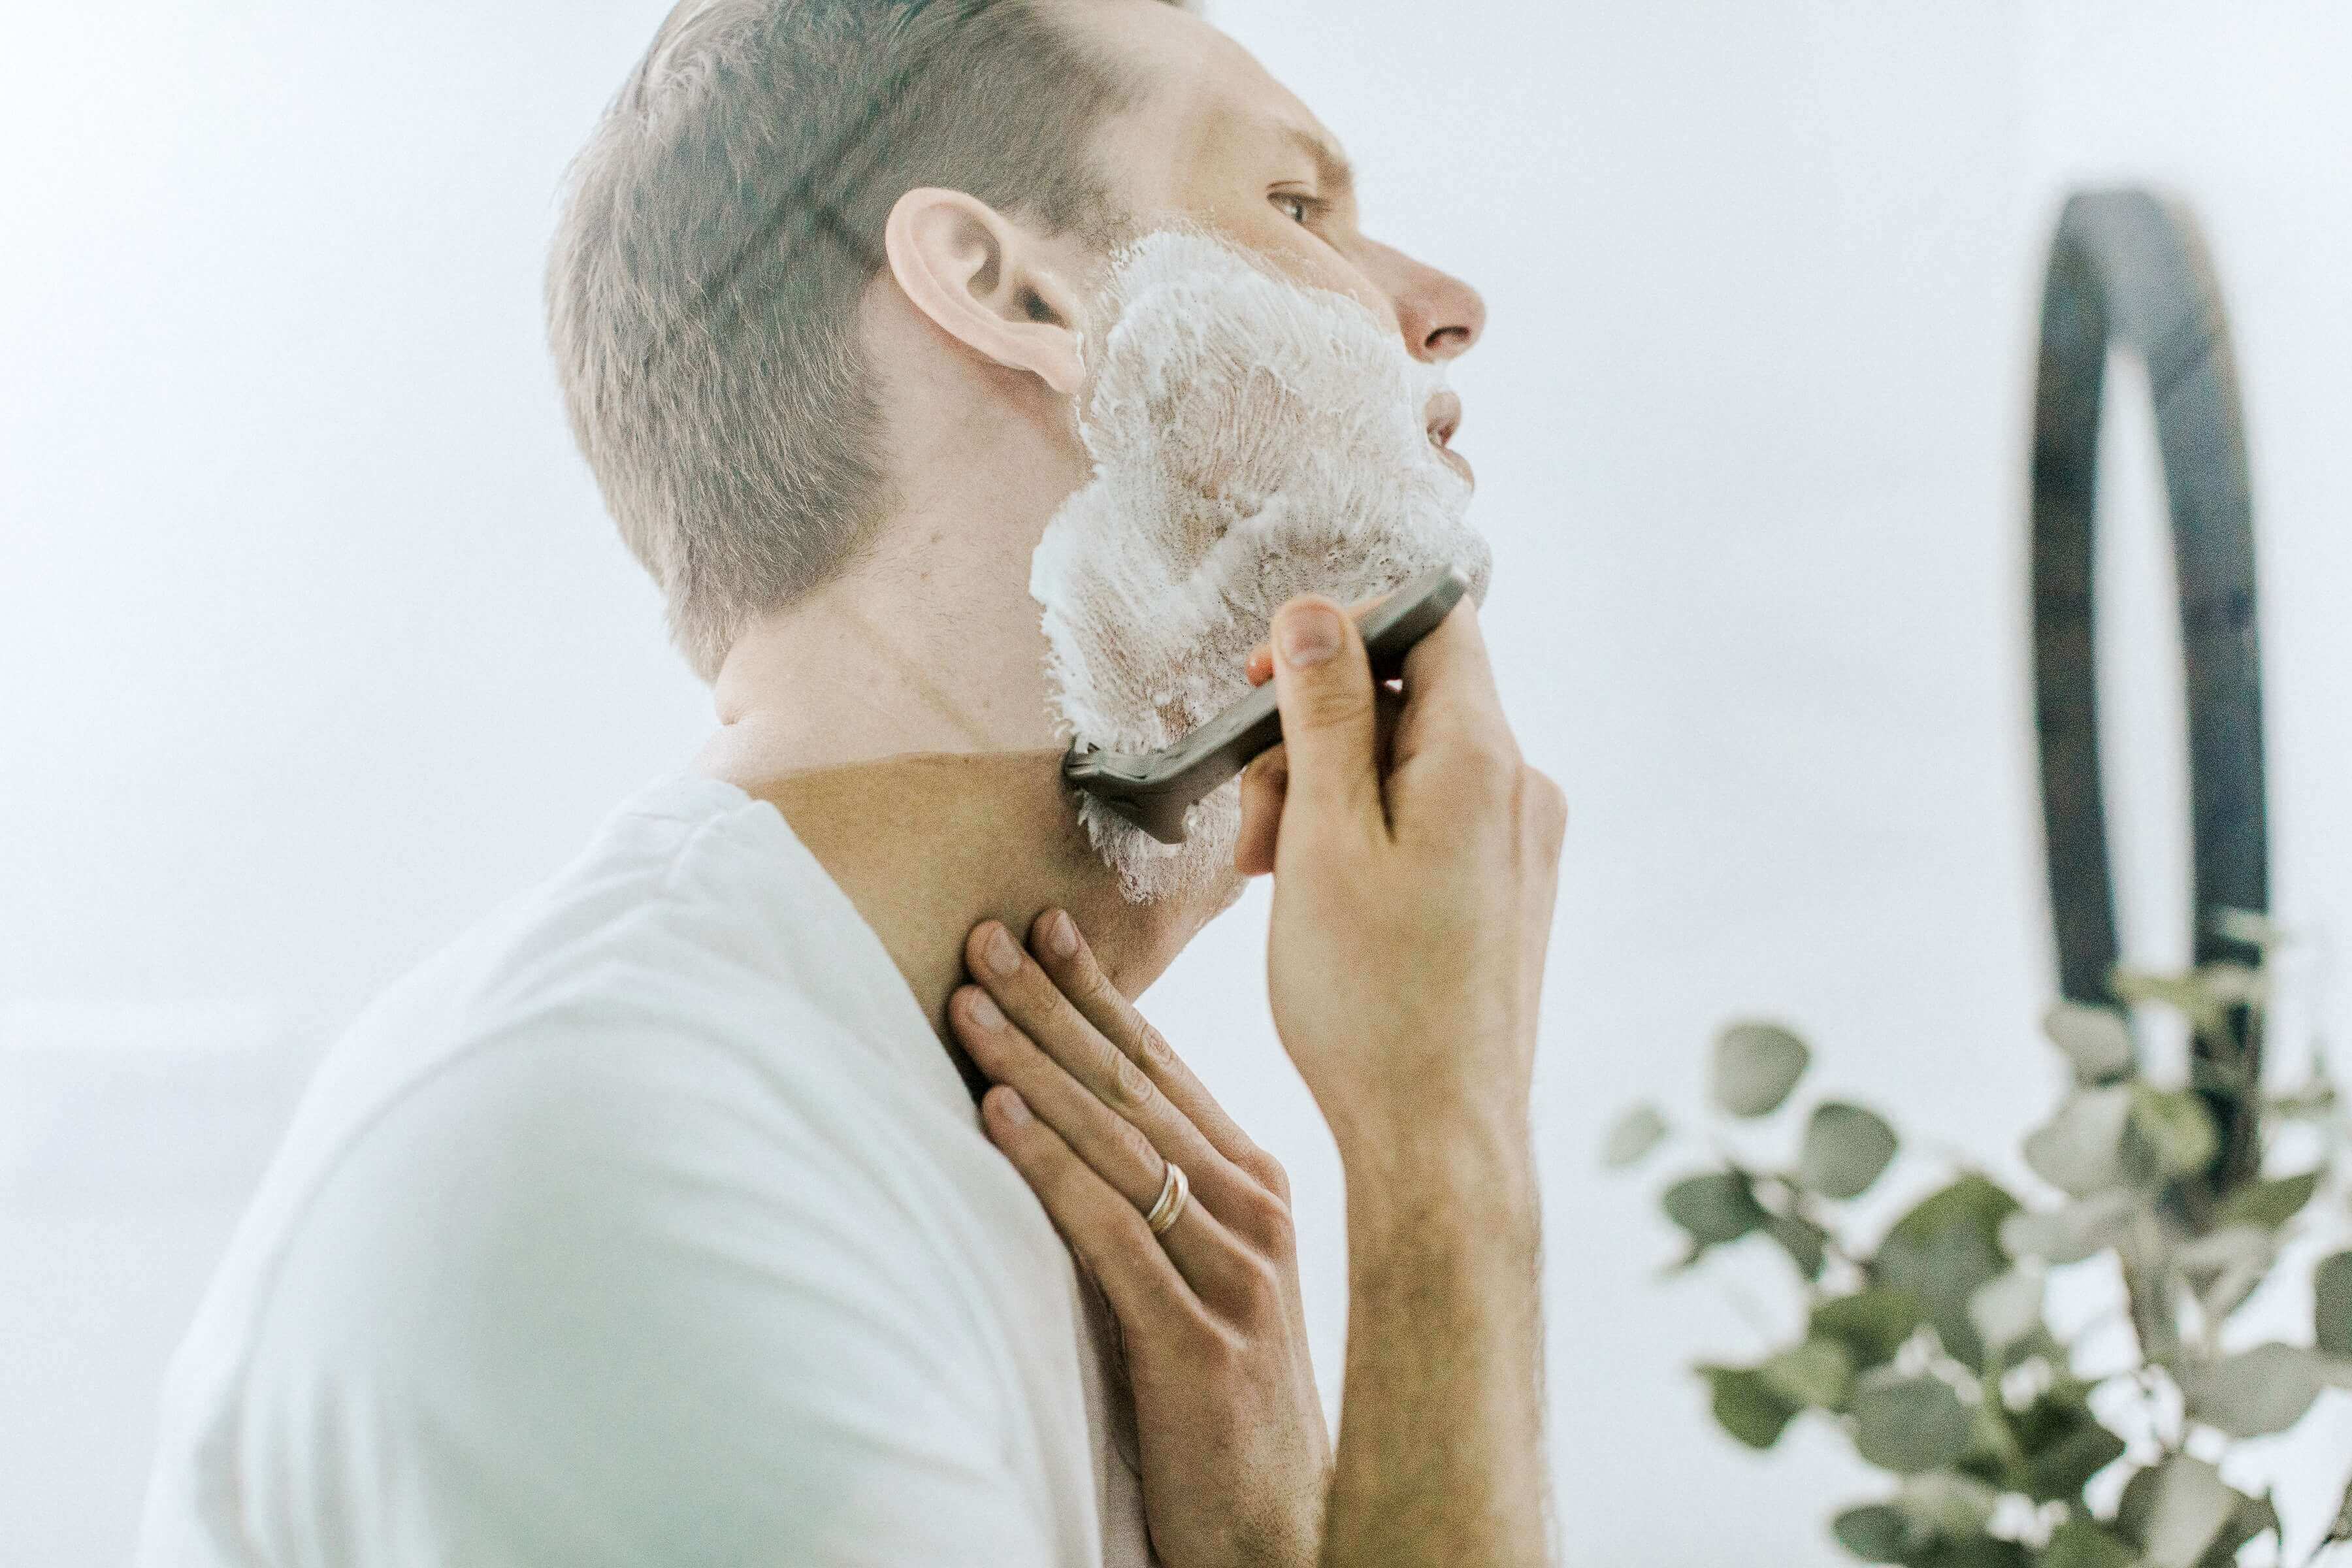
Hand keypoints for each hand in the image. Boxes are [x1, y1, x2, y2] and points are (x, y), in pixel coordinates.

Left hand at [951, 912, 1330, 1567]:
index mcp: (1256, 1192)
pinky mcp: (1200, 1343)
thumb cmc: (1229, 1410)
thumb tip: (1077, 1134)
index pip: (1162, 1072)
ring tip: (969, 1004)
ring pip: (1118, 1145)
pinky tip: (995, 1117)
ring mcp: (1234, 1276)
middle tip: (984, 936)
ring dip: (1033, 1067)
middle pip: (1134, 1089)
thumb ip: (1158, 1208)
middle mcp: (1254, 1214)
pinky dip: (1048, 1167)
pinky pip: (1109, 1233)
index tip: (1044, 925)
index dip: (1099, 996)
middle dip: (1053, 1005)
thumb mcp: (1205, 1286)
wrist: (1286, 1535)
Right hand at [1257, 594, 1565, 1166]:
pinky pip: (1425, 821)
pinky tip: (1317, 898)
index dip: (1343, 628)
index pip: (1432, 619)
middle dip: (1313, 736)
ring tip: (1275, 875)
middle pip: (1407, 696)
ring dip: (1325, 794)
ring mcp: (1517, 841)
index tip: (1265, 682)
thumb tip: (1315, 612)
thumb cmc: (1371, 1000)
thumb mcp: (1324, 837)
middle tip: (1257, 823)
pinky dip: (1361, 837)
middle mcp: (1518, 788)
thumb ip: (1323, 714)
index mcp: (1482, 760)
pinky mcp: (1502, 888)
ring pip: (1406, 764)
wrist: (1436, 1136)